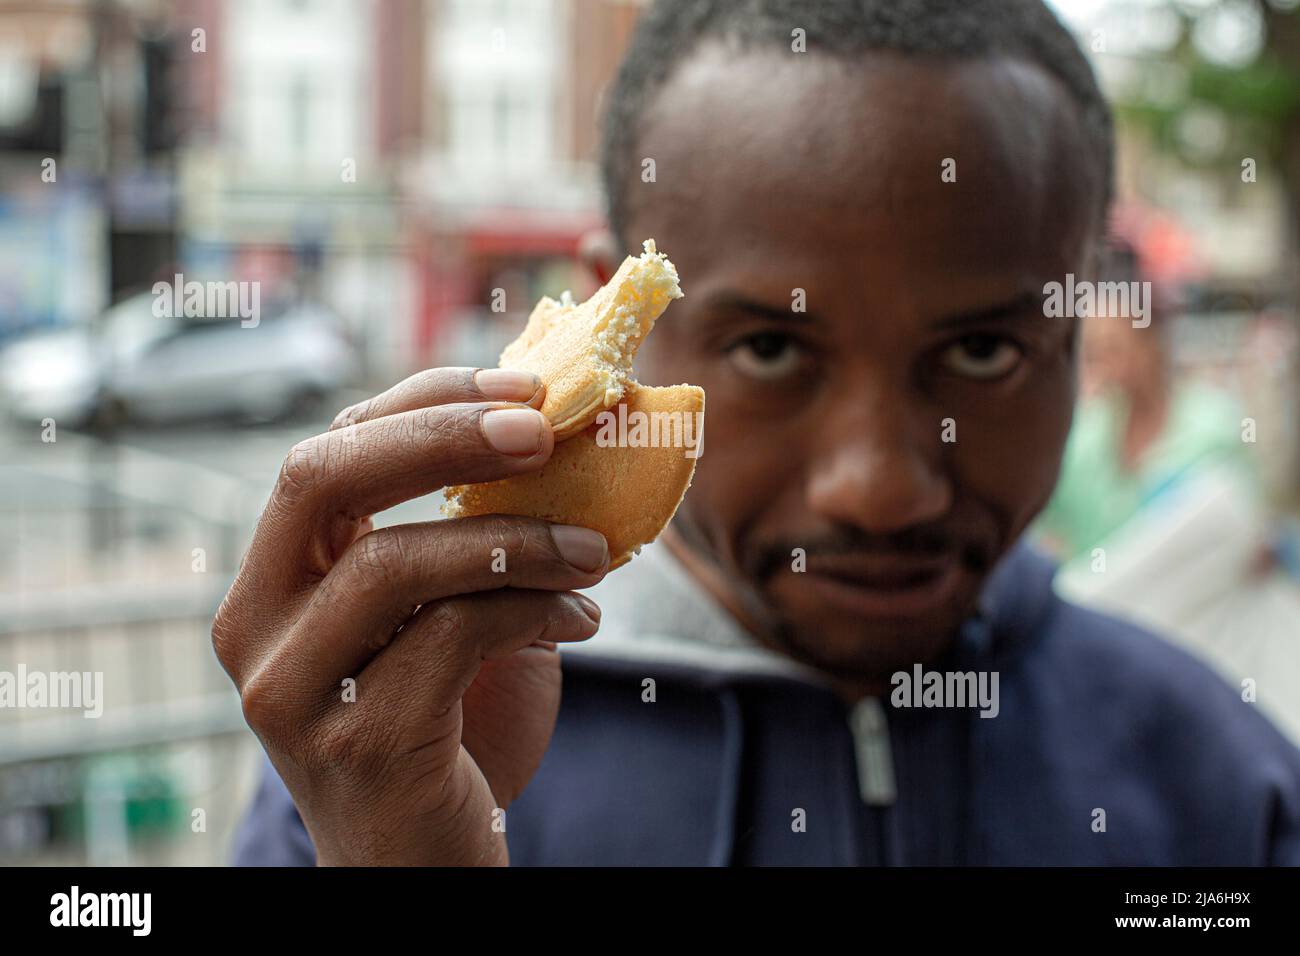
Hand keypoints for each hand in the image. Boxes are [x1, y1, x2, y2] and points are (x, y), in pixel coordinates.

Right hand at [212, 367, 609, 864]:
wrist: (427, 859)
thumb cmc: (445, 721)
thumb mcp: (446, 608)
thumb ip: (467, 529)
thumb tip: (551, 422)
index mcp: (273, 576)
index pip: (327, 449)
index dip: (424, 400)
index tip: (524, 387)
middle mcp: (255, 625)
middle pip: (321, 477)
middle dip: (442, 434)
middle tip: (545, 427)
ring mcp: (292, 688)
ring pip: (394, 563)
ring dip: (517, 543)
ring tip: (594, 555)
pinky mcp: (355, 742)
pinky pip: (451, 638)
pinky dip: (533, 612)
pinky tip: (581, 622)